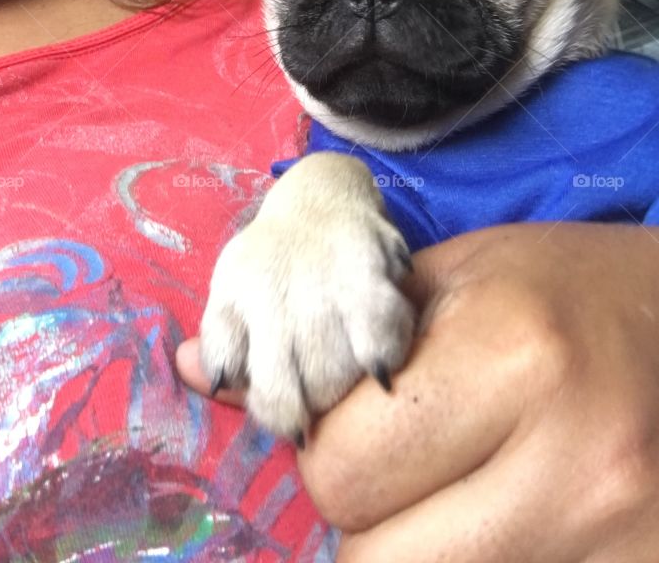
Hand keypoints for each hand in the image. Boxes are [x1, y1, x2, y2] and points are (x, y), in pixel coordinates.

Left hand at [177, 222, 658, 561]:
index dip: (329, 440)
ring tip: (455, 484)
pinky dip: (473, 561)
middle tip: (407, 458)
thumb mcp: (456, 275)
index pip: (342, 464)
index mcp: (513, 356)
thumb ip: (329, 324)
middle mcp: (572, 465)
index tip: (357, 414)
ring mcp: (612, 545)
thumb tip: (197, 370)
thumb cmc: (572, 290)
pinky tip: (495, 514)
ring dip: (414, 548)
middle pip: (371, 553)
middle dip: (363, 509)